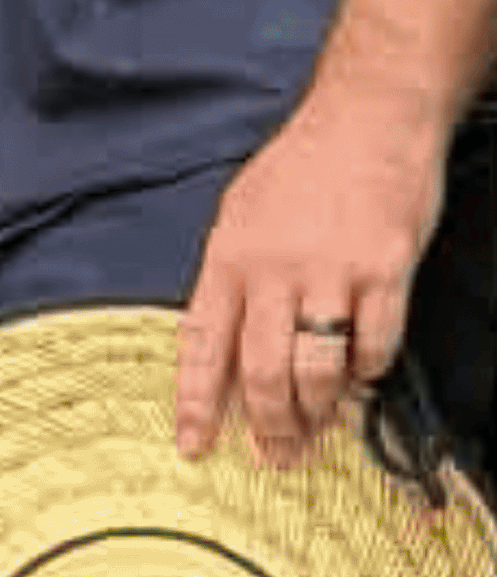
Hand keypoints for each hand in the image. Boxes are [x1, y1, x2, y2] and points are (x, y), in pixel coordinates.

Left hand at [173, 101, 445, 467]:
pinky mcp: (384, 270)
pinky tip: (363, 378)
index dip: (195, 400)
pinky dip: (367, 372)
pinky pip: (374, 344)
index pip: (201, 343)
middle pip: (261, 369)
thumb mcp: (243, 215)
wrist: (366, 119)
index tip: (191, 444)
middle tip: (275, 458)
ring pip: (316, 368)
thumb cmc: (303, 168)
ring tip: (316, 430)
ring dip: (316, 411)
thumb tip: (227, 343)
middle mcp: (272, 268)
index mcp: (228, 256)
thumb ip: (235, 277)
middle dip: (266, 424)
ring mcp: (330, 271)